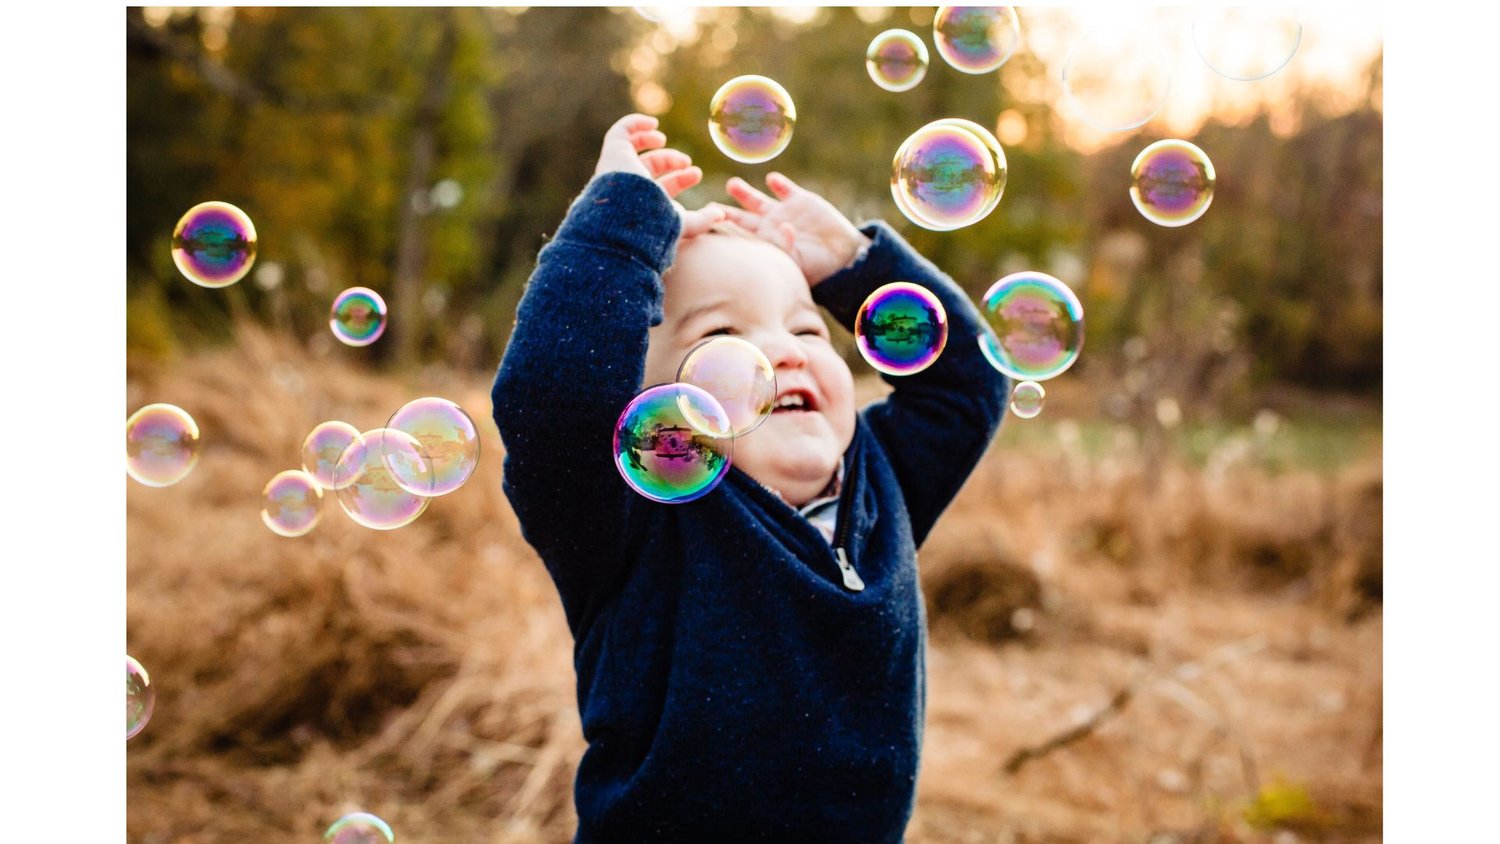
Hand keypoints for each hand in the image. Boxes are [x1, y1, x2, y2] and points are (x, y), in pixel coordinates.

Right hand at [594, 113, 723, 236]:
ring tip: (662, 138)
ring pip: (633, 149)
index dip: (680, 179)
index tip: (696, 174)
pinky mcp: (613, 153)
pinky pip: (620, 132)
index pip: (661, 187)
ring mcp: (619, 168)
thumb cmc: (654, 224)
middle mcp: (628, 186)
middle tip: (686, 162)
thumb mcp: (682, 225)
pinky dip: (635, 124)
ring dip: (648, 140)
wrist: (629, 216)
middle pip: (649, 166)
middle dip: (670, 161)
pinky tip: (653, 123)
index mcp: (643, 203)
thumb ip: (701, 221)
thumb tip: (720, 214)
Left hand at [721, 172, 871, 285]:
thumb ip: (788, 245)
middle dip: (725, 212)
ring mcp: (783, 212)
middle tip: (708, 207)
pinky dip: (779, 184)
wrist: (843, 255)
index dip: (724, 230)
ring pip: (757, 200)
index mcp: (764, 243)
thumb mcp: (798, 261)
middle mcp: (769, 227)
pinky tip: (772, 179)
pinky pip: (786, 189)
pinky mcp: (800, 200)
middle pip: (741, 218)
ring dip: (744, 193)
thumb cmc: (817, 266)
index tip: (707, 226)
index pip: (738, 237)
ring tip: (732, 185)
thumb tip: (784, 228)